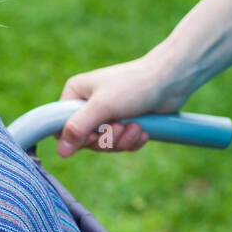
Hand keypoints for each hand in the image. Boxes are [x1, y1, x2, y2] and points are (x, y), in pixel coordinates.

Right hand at [55, 54, 178, 156]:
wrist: (171, 79)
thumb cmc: (134, 85)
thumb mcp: (102, 107)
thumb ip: (78, 128)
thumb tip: (60, 151)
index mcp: (76, 94)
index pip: (61, 128)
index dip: (78, 138)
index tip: (95, 134)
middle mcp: (88, 104)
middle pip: (85, 140)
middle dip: (107, 139)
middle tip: (121, 127)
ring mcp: (106, 114)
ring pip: (104, 144)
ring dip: (122, 141)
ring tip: (136, 126)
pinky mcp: (124, 122)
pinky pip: (120, 143)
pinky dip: (132, 140)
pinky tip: (143, 131)